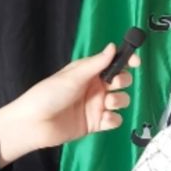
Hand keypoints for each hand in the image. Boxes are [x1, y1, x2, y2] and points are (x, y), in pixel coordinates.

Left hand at [0, 43, 138, 165]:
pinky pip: (115, 121)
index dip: (126, 61)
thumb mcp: (72, 76)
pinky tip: (103, 119)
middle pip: (121, 82)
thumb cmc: (48, 94)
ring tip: (106, 104)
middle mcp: (94, 88)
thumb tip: (113, 46)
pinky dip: (113, 120)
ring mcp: (95, 106)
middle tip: (111, 85)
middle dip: (122, 82)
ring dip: (119, 101)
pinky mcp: (95, 124)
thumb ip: (96, 64)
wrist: (34, 124)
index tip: (136, 63)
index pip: (112, 63)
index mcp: (88, 72)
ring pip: (121, 101)